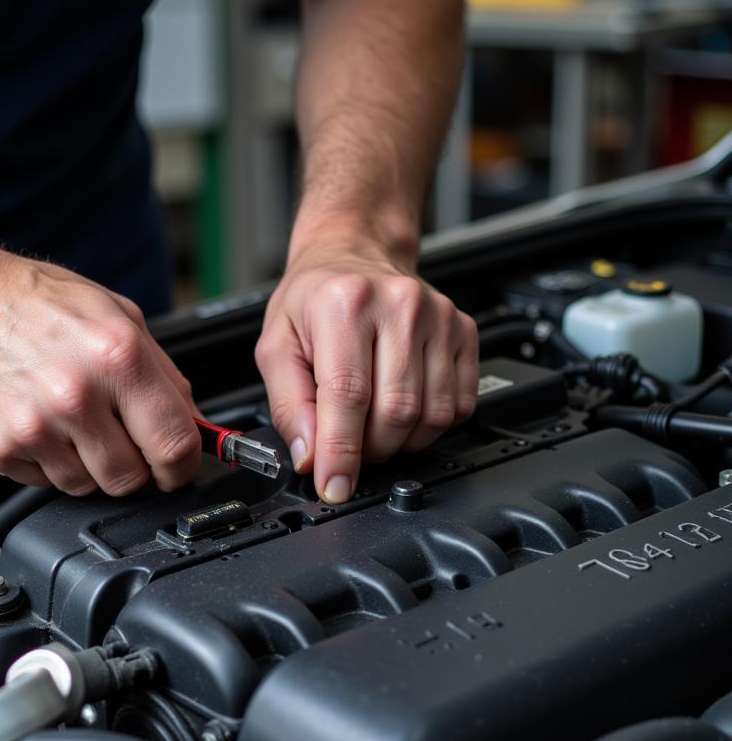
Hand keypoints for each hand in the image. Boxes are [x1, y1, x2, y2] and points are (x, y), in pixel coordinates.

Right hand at [0, 246, 199, 494]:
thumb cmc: (37, 302)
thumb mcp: (120, 316)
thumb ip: (165, 375)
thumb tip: (193, 426)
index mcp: (117, 356)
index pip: (174, 446)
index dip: (183, 467)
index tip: (178, 467)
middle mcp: (76, 395)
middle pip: (131, 479)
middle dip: (135, 467)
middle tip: (119, 437)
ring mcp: (34, 426)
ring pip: (89, 487)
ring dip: (90, 466)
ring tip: (73, 420)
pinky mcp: (0, 447)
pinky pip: (46, 483)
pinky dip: (51, 463)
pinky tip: (42, 423)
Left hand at [255, 247, 477, 503]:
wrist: (353, 253)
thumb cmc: (313, 300)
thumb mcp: (276, 346)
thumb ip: (288, 404)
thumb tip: (309, 456)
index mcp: (345, 304)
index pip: (348, 395)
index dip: (341, 453)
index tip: (335, 486)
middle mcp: (399, 305)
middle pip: (396, 412)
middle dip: (370, 450)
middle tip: (349, 447)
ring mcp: (439, 317)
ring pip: (433, 415)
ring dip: (401, 442)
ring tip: (373, 427)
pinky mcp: (464, 331)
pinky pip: (459, 405)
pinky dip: (431, 426)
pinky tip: (404, 411)